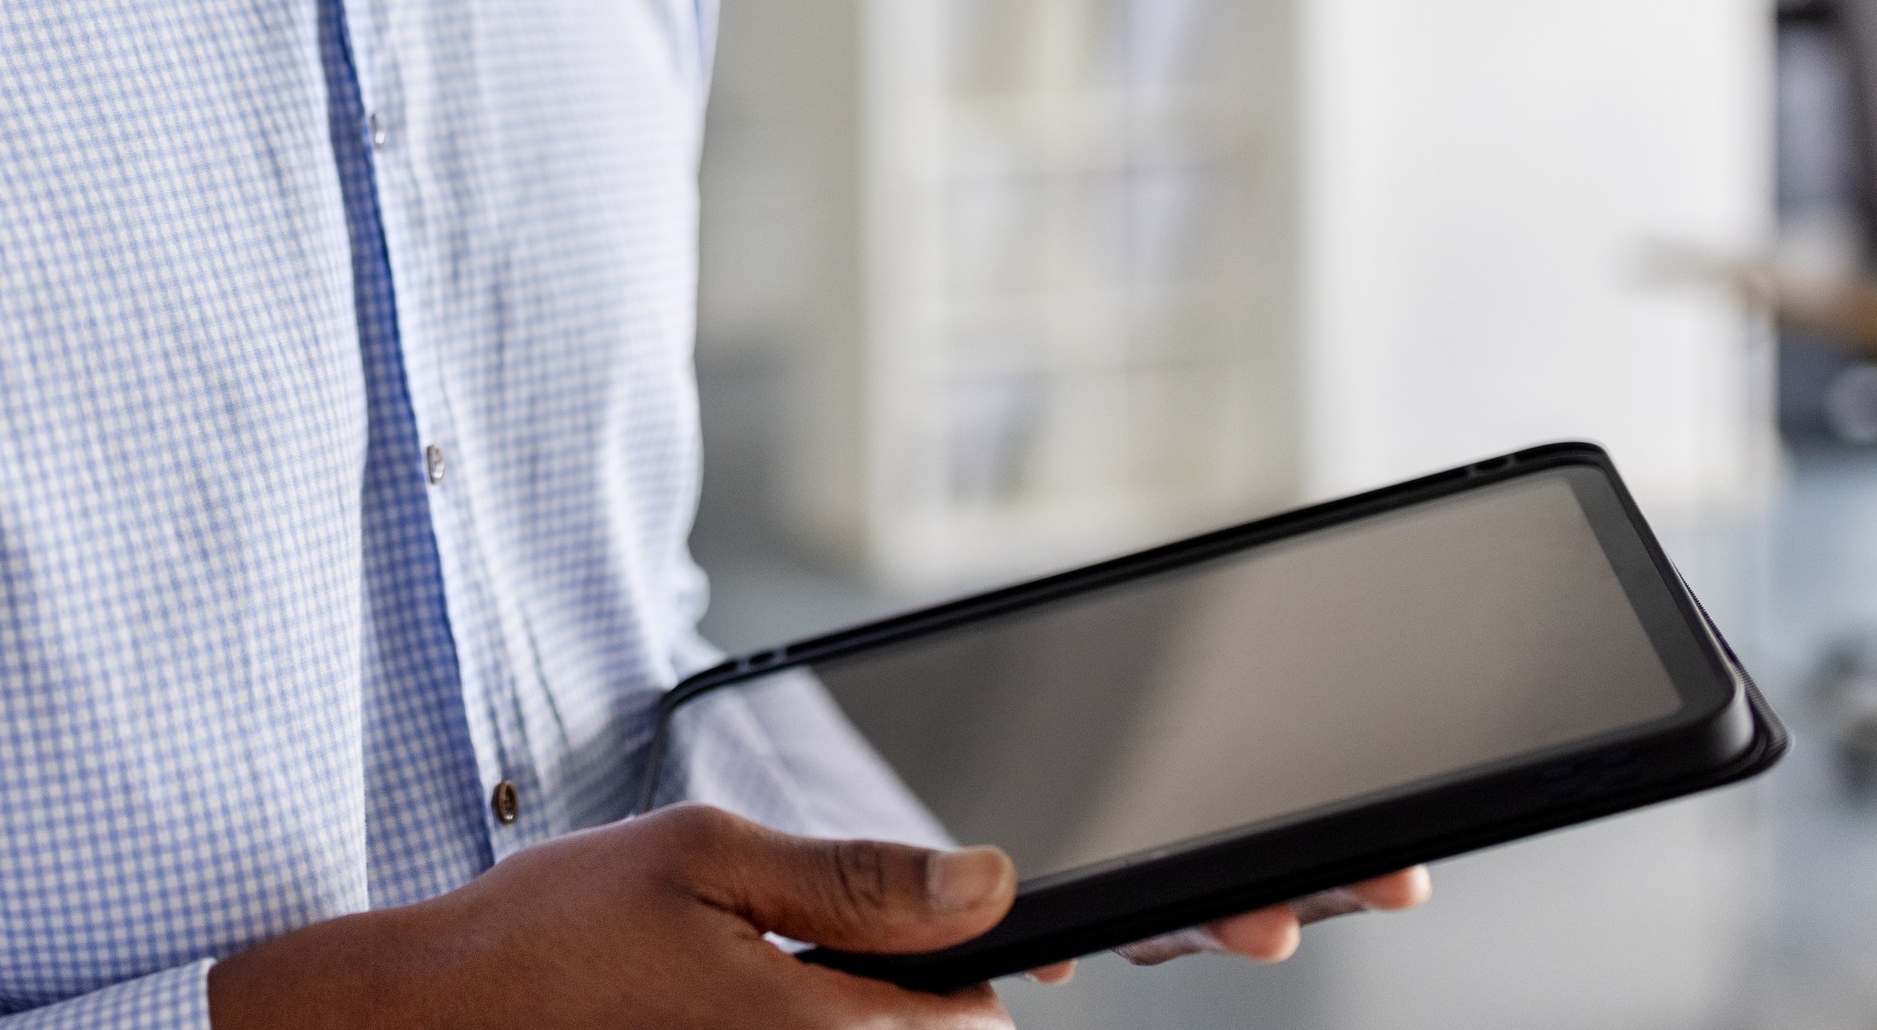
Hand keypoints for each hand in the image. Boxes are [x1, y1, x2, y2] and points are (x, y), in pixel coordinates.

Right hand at [203, 808, 1409, 1025]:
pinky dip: (976, 980)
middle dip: (1190, 922)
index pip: (1058, 976)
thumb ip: (859, 879)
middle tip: (1325, 888)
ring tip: (1217, 892)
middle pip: (1049, 1009)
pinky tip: (1032, 923)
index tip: (1315, 893)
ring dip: (1087, 950)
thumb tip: (997, 887)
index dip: (1195, 915)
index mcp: (871, 1026)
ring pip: (990, 1027)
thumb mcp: (704, 863)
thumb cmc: (552, 946)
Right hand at [208, 806, 1013, 1027]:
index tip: (943, 930)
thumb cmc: (553, 932)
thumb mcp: (705, 855)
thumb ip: (857, 878)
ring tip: (750, 985)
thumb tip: (989, 884)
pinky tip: (719, 1015)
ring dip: (838, 1021)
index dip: (970, 962)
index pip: (972, 1026)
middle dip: (894, 998)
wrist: (435, 1018)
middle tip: (805, 947)